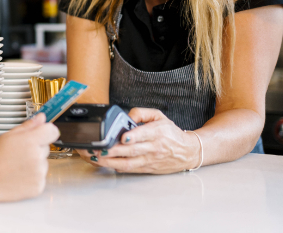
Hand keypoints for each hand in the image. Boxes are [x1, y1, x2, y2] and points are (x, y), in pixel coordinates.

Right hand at [0, 114, 59, 207]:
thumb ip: (27, 126)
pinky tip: (19, 175)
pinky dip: (33, 177)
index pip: (52, 131)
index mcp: (30, 141)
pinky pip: (41, 178)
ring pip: (43, 163)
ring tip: (17, 166)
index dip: (46, 131)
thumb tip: (40, 118)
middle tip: (19, 153)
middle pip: (46, 147)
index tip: (41, 134)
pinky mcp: (38, 186)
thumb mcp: (7, 137)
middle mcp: (37, 157)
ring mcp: (39, 173)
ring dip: (35, 164)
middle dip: (36, 148)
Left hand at [77, 108, 199, 173]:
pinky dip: (114, 167)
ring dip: (109, 161)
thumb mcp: (160, 116)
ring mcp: (149, 160)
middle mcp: (153, 148)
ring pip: (128, 163)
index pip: (144, 134)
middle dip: (112, 150)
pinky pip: (128, 169)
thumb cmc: (171, 133)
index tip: (122, 137)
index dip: (133, 136)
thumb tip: (128, 115)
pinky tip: (102, 163)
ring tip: (95, 157)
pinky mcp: (146, 169)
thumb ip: (142, 112)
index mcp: (157, 132)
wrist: (188, 152)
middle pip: (131, 151)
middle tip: (98, 147)